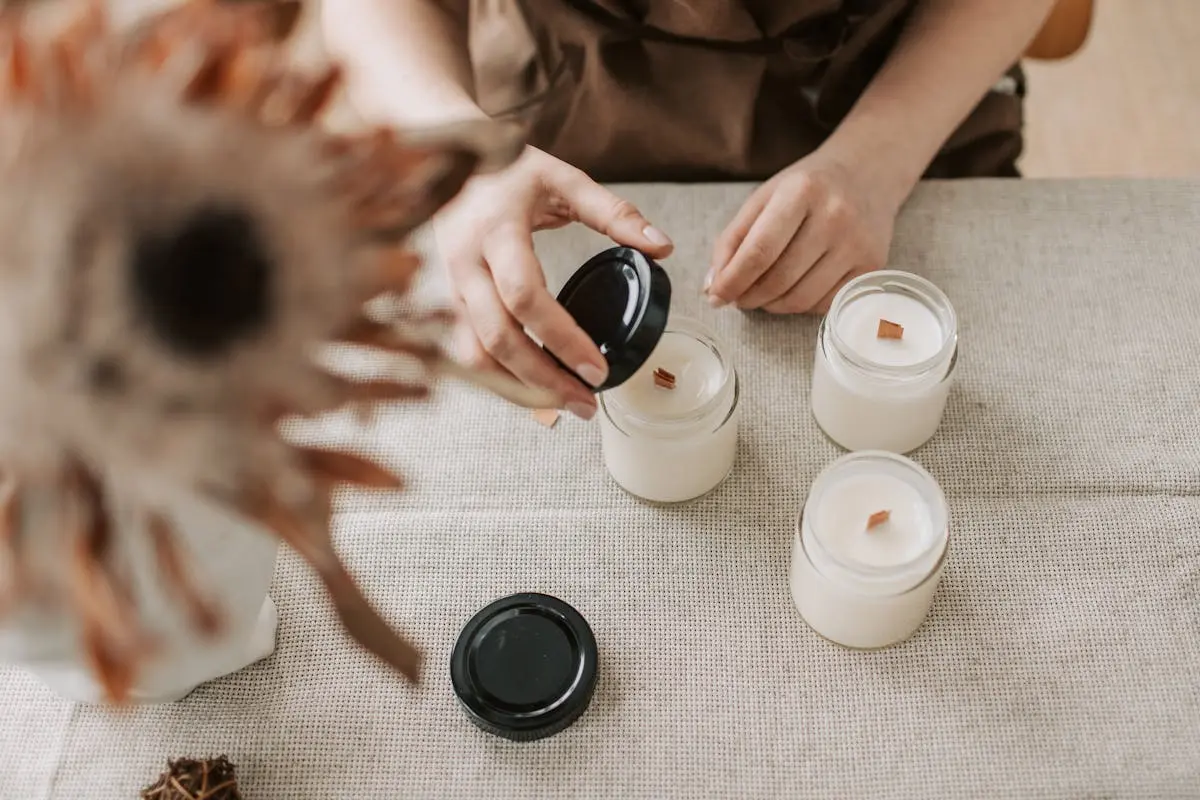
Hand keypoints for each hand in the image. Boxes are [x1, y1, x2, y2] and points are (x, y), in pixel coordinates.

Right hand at [435, 147, 673, 418]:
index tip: (598, 368)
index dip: (562, 338)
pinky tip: (532, 390)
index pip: (525, 297)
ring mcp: (446, 288)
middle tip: (587, 403)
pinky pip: (465, 354)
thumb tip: (663, 247)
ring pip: (475, 357)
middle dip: (543, 380)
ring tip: (565, 404)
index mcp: (496, 231)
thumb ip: (614, 213)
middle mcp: (464, 264)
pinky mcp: (442, 303)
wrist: (438, 158)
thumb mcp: (563, 180)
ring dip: (518, 389)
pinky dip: (498, 380)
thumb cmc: (505, 171)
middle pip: (497, 339)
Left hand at [705, 144, 904, 313]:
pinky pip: (824, 304)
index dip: (732, 281)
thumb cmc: (807, 188)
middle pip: (779, 279)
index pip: (758, 251)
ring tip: (762, 295)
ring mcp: (858, 242)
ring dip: (772, 305)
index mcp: (801, 191)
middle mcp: (835, 216)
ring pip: (801, 298)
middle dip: (749, 297)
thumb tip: (712, 287)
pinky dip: (800, 305)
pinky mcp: (873, 265)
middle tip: (738, 298)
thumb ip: (733, 240)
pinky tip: (793, 290)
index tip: (716, 296)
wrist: (867, 174)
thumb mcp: (764, 198)